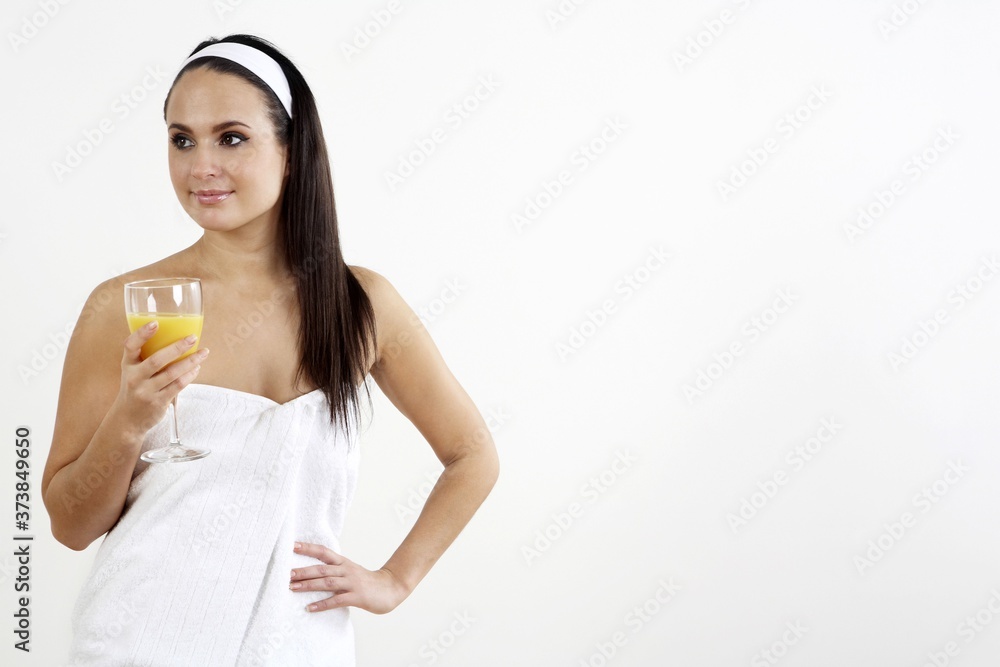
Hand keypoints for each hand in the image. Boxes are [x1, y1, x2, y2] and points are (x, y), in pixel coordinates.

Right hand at [114, 321, 207, 435]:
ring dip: (190, 362)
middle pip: (156, 360)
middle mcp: (134, 377)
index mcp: (128, 364)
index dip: (142, 334)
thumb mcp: (134, 371)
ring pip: (172, 373)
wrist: (128, 419)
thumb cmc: (136, 387)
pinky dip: (189, 376)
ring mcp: (146, 391)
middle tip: (192, 337)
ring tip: (204, 352)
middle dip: (177, 347)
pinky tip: (197, 368)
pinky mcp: (158, 402)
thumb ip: (147, 356)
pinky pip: (178, 386)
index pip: (130, 346)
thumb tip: (176, 336)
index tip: (155, 323)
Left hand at [289, 542, 409, 613]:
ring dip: (308, 585)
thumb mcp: (350, 571)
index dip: (308, 548)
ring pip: (327, 582)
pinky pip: (336, 600)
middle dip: (302, 571)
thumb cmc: (367, 581)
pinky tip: (310, 608)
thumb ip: (334, 570)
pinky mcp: (356, 597)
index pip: (323, 552)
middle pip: (321, 568)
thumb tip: (311, 572)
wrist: (391, 588)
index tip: (292, 546)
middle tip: (286, 574)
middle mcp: (346, 570)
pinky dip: (322, 604)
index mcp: (343, 562)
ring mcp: (352, 583)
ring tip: (292, 588)